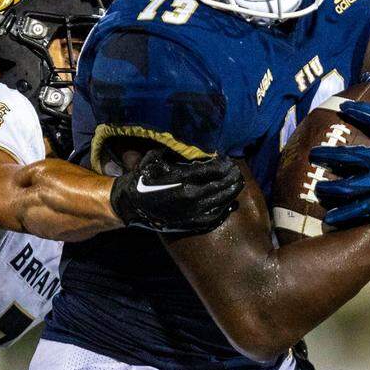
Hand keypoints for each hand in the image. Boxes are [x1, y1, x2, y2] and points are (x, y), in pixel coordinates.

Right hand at [110, 149, 243, 233]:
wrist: (131, 204)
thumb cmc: (143, 179)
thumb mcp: (155, 159)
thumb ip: (175, 153)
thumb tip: (194, 147)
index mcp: (182, 179)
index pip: (212, 170)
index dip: (223, 165)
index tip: (228, 160)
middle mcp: (189, 196)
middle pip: (220, 185)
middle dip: (231, 177)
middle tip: (237, 171)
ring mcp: (191, 211)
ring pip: (220, 201)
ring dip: (231, 192)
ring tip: (238, 184)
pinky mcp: (190, 223)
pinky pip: (213, 217)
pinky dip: (223, 210)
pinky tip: (229, 204)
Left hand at [310, 100, 369, 225]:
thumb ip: (365, 112)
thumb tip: (343, 106)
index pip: (343, 157)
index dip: (325, 155)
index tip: (313, 155)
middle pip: (348, 189)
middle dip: (330, 190)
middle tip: (318, 190)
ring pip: (363, 209)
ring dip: (344, 214)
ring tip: (329, 219)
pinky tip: (361, 219)